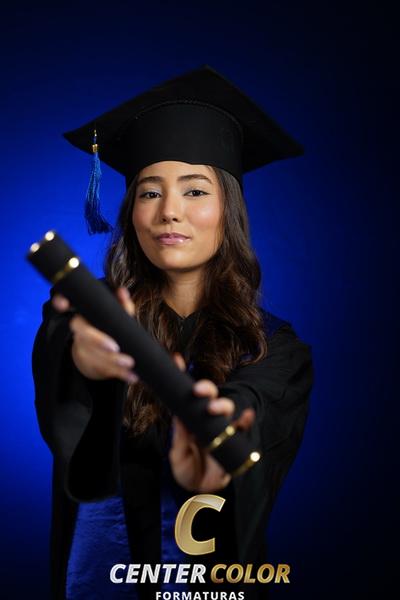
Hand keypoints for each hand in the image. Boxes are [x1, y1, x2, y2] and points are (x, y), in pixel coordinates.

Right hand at [52, 287, 138, 383]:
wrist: (96, 354)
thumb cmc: (106, 329)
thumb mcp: (113, 316)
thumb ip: (120, 304)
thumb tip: (122, 291)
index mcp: (82, 318)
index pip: (65, 306)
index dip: (61, 302)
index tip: (61, 304)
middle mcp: (79, 334)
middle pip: (85, 337)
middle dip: (99, 342)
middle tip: (115, 348)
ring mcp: (83, 352)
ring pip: (95, 357)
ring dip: (114, 362)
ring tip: (131, 363)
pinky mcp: (92, 368)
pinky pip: (106, 371)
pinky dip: (121, 374)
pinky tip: (133, 377)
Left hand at [169, 353, 254, 492]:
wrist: (202, 491)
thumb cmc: (188, 469)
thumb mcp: (178, 455)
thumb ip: (181, 438)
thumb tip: (180, 417)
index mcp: (189, 417)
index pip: (185, 393)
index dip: (180, 374)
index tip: (175, 359)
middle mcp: (206, 417)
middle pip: (209, 395)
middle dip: (205, 388)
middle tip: (198, 391)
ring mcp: (221, 427)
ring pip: (226, 407)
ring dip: (222, 405)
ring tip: (215, 409)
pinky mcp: (235, 440)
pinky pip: (243, 427)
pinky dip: (247, 420)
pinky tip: (247, 416)